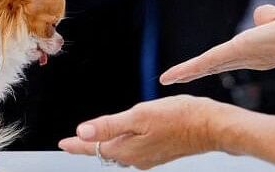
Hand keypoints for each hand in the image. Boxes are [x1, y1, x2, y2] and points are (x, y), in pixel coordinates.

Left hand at [58, 95, 225, 169]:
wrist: (212, 127)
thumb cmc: (179, 118)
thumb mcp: (139, 116)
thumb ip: (109, 125)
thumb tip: (82, 131)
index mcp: (127, 149)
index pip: (94, 148)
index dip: (76, 144)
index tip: (63, 144)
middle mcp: (136, 158)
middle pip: (105, 152)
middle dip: (89, 147)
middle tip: (73, 142)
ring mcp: (148, 157)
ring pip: (119, 152)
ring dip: (105, 145)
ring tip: (93, 140)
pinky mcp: (159, 152)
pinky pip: (133, 150)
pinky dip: (122, 143)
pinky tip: (122, 138)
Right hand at [160, 0, 274, 84]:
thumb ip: (273, 15)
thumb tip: (261, 15)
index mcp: (263, 49)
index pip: (235, 56)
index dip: (217, 61)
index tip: (201, 67)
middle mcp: (252, 56)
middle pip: (217, 64)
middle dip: (195, 71)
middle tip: (174, 79)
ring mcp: (244, 56)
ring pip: (210, 64)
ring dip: (188, 72)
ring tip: (167, 79)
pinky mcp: (239, 53)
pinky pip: (210, 61)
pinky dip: (190, 69)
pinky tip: (173, 76)